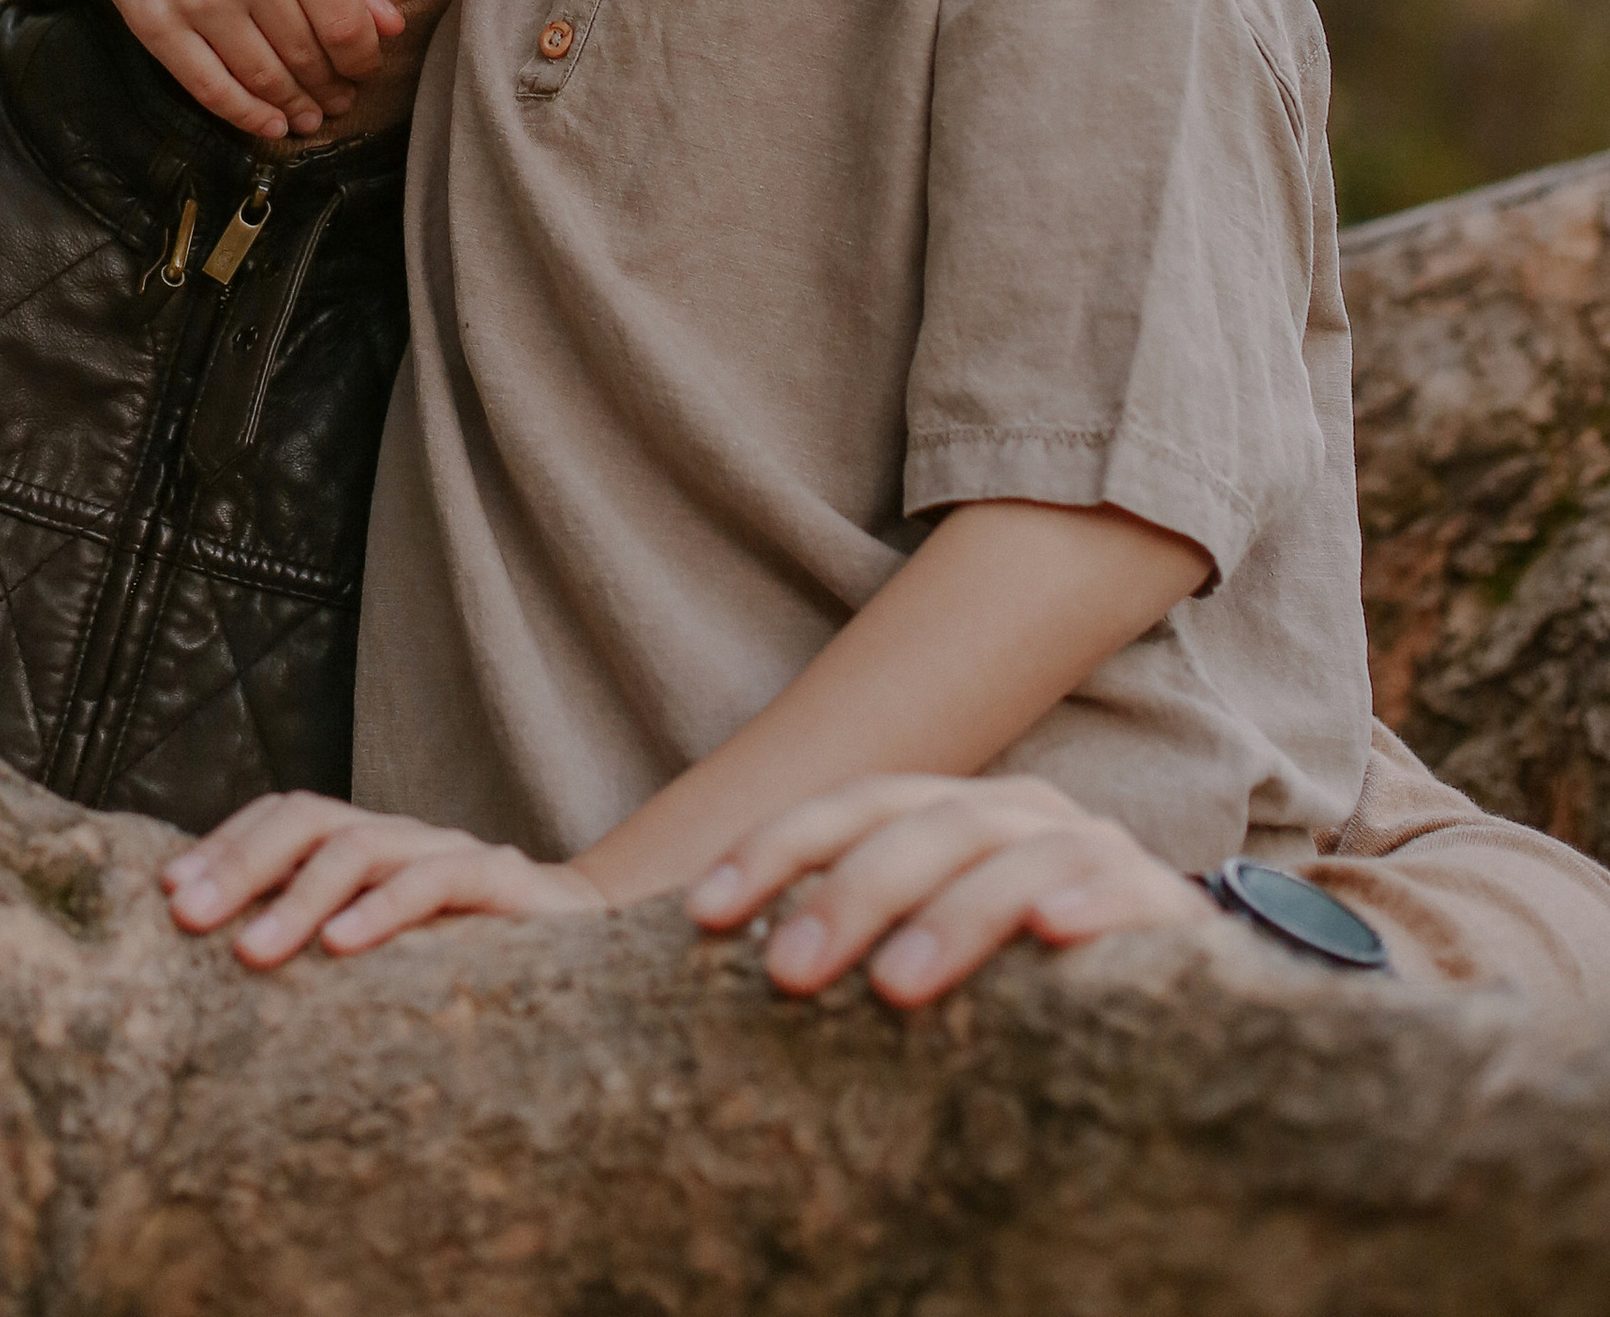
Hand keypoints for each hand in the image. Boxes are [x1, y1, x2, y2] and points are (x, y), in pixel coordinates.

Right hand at [61, 0, 403, 139]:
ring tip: (310, 116)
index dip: (363, 60)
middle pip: (307, 56)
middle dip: (332, 88)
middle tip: (340, 100)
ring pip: (264, 78)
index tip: (364, 69)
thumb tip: (392, 28)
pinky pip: (210, 88)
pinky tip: (270, 125)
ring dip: (295, 107)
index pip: (346, 24)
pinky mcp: (155, 23)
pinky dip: (247, 116)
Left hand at [163, 795, 609, 965]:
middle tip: (187, 916)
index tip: (166, 893)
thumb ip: (323, 945)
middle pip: (308, 819)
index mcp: (368, 846)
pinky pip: (434, 881)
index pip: (284, 817)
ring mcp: (451, 850)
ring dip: (297, 898)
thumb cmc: (467, 966)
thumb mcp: (385, 957)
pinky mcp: (502, 881)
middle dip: (240, 864)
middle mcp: (401, 836)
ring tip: (251, 954)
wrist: (588, 958)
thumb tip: (226, 969)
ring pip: (360, 846)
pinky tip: (342, 947)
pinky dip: (382, 910)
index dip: (224, 844)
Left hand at [686, 773, 1207, 1004]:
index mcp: (947, 816)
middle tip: (785, 973)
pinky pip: (1126, 890)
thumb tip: (639, 944)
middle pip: (920, 825)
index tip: (703, 913)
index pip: (852, 808)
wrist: (1172, 1003)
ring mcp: (1091, 852)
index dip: (775, 849)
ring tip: (898, 988)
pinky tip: (1054, 934)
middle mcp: (1013, 816)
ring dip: (952, 916)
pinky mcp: (1163, 906)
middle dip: (848, 893)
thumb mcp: (916, 955)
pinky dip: (1088, 902)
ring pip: (1010, 856)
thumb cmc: (1017, 986)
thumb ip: (821, 944)